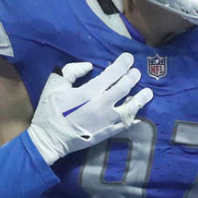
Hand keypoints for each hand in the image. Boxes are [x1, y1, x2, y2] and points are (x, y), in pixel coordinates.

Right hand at [27, 52, 153, 164]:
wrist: (49, 139)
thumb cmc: (50, 110)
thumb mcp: (55, 84)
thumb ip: (72, 71)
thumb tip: (89, 66)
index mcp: (89, 92)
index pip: (112, 74)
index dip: (123, 64)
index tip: (129, 58)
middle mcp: (102, 105)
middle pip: (125, 88)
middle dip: (133, 77)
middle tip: (136, 73)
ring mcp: (107, 121)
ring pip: (131, 108)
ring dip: (141, 98)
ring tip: (148, 92)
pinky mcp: (107, 133)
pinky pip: (125, 125)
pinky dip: (134, 119)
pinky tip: (139, 114)